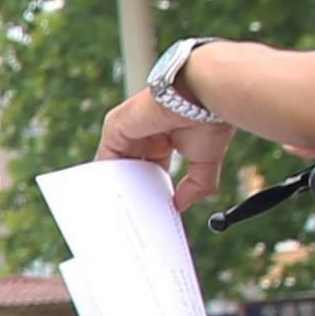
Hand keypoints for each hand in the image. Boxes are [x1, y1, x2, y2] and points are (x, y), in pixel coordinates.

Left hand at [99, 85, 236, 206]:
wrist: (205, 96)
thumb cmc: (211, 119)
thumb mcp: (205, 161)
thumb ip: (194, 186)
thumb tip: (181, 206)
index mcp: (164, 139)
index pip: (148, 168)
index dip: (145, 188)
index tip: (145, 211)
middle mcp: (144, 134)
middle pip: (127, 168)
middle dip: (127, 192)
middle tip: (125, 219)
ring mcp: (129, 130)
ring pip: (114, 165)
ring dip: (113, 188)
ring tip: (115, 215)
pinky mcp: (116, 127)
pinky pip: (103, 158)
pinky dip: (104, 179)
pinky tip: (107, 200)